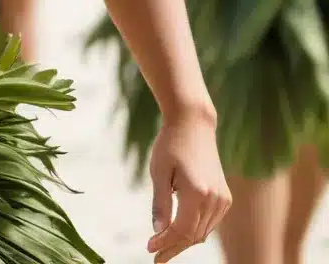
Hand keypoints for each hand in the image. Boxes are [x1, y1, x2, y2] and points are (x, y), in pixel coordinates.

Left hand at [147, 108, 230, 261]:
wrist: (193, 125)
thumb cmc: (170, 144)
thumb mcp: (158, 172)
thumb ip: (160, 203)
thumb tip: (157, 231)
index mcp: (197, 192)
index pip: (181, 230)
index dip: (165, 242)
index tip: (149, 248)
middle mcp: (215, 199)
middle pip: (193, 235)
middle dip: (173, 247)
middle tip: (156, 256)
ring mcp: (223, 200)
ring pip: (203, 232)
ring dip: (184, 241)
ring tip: (165, 246)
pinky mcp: (225, 198)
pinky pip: (209, 223)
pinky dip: (195, 230)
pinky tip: (180, 232)